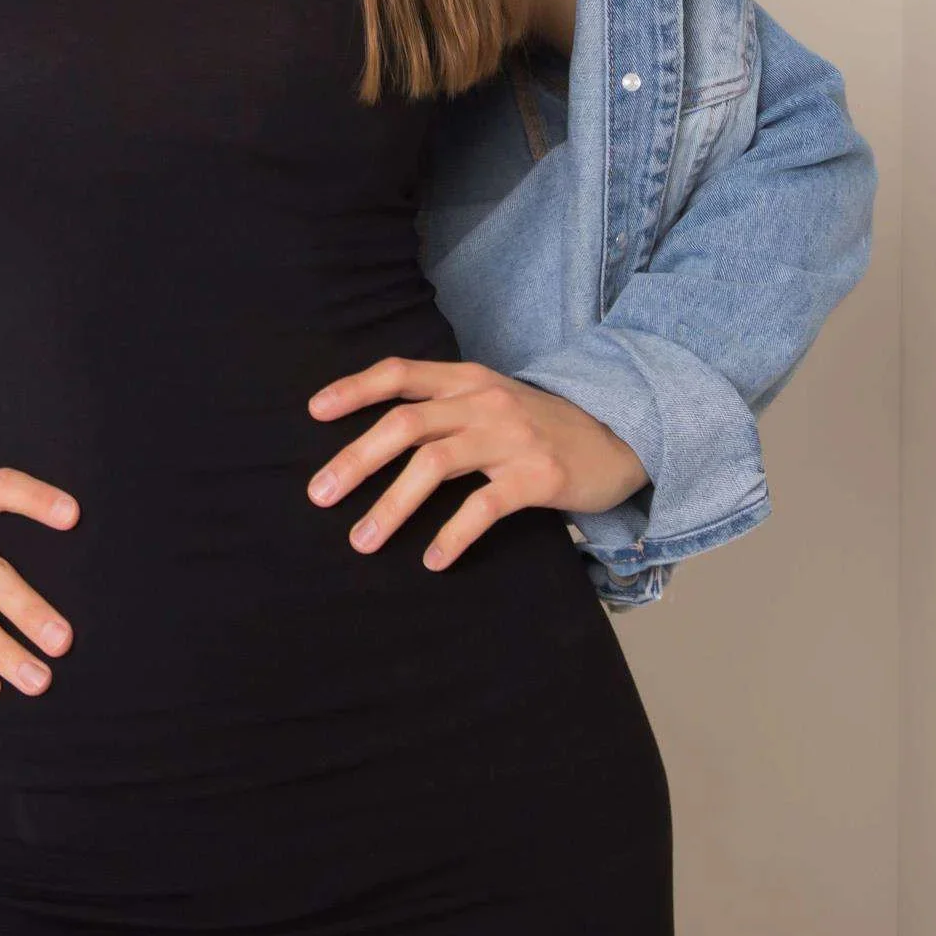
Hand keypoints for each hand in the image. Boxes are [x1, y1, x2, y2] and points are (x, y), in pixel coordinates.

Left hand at [305, 357, 649, 569]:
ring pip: (435, 464)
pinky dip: (453, 535)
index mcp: (467, 379)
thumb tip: (377, 441)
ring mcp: (512, 437)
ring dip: (391, 505)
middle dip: (356, 458)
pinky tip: (433, 561)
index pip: (400, 374)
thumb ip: (443, 411)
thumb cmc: (540, 426)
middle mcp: (484, 401)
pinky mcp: (538, 476)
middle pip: (405, 423)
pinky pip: (484, 506)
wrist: (621, 439)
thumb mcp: (491, 402)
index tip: (313, 412)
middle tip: (319, 495)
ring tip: (362, 540)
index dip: (354, 389)